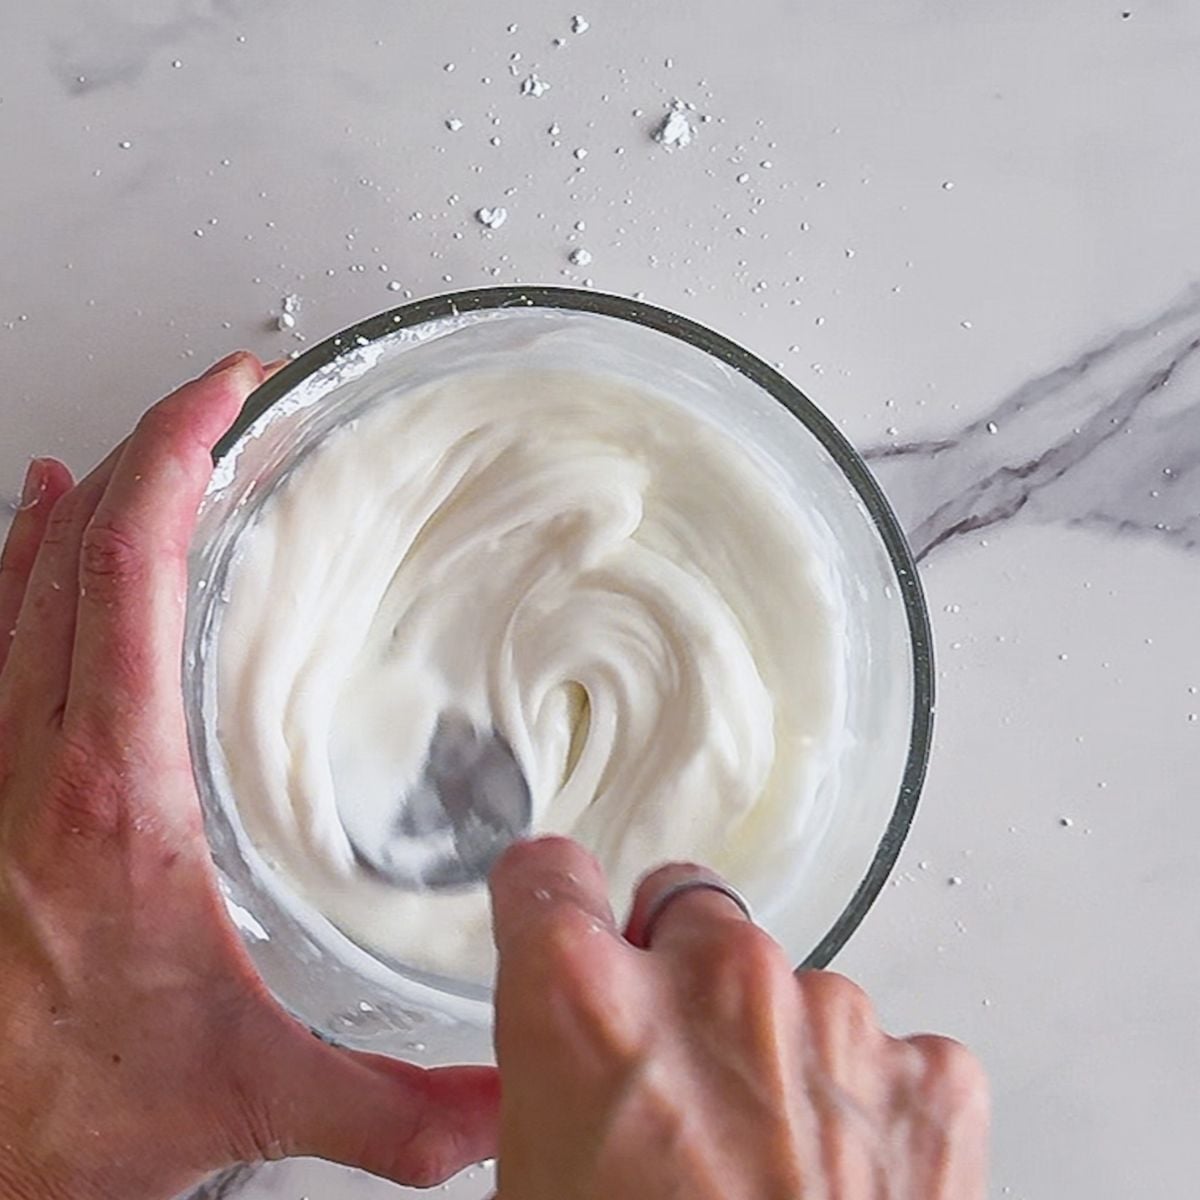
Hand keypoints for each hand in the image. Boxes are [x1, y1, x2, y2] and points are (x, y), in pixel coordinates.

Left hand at [0, 352, 498, 1199]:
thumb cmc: (72, 1112)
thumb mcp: (253, 1098)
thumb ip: (394, 1108)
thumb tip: (509, 1104)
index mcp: (116, 792)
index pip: (132, 570)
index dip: (176, 459)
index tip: (228, 397)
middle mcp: (37, 758)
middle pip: (79, 548)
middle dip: (150, 450)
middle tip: (217, 401)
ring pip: (23, 583)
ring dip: (85, 499)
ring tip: (139, 446)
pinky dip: (20, 560)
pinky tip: (34, 528)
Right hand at [490, 838, 988, 1199]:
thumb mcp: (536, 1191)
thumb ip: (541, 1084)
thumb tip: (551, 1073)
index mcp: (586, 1008)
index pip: (545, 874)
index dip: (547, 904)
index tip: (558, 918)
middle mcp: (715, 984)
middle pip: (684, 908)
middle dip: (673, 974)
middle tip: (674, 1078)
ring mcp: (836, 1019)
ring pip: (786, 978)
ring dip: (772, 1043)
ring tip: (762, 1162)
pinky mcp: (933, 1074)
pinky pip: (883, 1046)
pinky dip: (862, 1096)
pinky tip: (839, 1180)